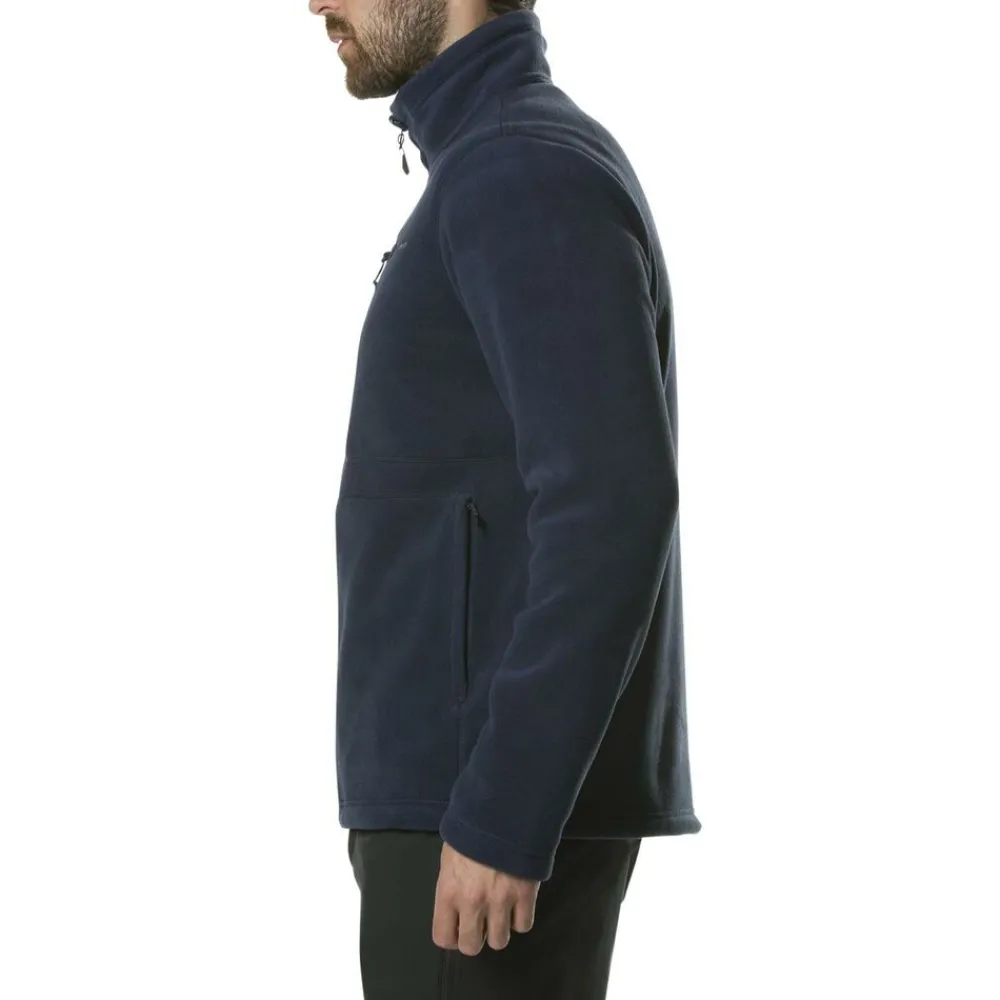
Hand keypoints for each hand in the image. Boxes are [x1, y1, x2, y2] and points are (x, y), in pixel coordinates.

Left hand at [431, 839, 539, 954]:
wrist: (503, 810)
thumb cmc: (472, 828)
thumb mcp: (450, 855)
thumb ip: (451, 884)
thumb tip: (453, 905)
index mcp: (449, 891)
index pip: (443, 937)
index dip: (452, 937)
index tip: (458, 929)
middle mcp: (473, 902)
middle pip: (472, 946)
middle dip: (476, 937)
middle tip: (480, 922)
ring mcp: (500, 901)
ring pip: (500, 941)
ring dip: (499, 929)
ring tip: (500, 912)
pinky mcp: (525, 895)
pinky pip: (524, 925)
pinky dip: (520, 918)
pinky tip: (516, 903)